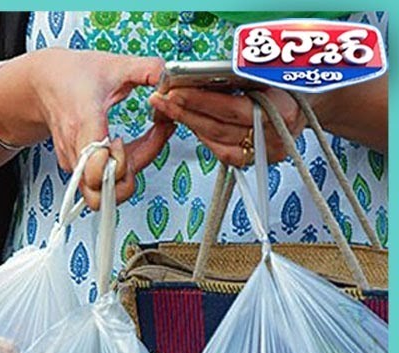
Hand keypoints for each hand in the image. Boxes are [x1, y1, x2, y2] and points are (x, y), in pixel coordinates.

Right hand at [25, 49, 173, 207]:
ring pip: (104, 192)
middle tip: (139, 147)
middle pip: (100, 195)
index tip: (123, 139)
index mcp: (83, 124)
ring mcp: (74, 163)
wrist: (44, 83)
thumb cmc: (73, 76)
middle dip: (126, 177)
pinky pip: (102, 181)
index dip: (117, 162)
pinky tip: (127, 146)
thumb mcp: (116, 64)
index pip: (96, 167)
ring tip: (136, 146)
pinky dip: (119, 169)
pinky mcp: (76, 168)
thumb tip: (173, 78)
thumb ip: (151, 69)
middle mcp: (75, 151)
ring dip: (125, 174)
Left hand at [148, 87, 303, 166]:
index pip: (231, 108)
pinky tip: (192, 124)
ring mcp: (267, 152)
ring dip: (190, 124)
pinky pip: (224, 153)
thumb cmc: (289, 82)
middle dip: (185, 112)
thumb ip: (243, 77)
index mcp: (282, 111)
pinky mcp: (258, 161)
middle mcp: (275, 136)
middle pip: (220, 127)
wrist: (312, 102)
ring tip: (169, 109)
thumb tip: (201, 76)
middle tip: (161, 100)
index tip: (175, 91)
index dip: (200, 101)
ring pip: (218, 141)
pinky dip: (205, 138)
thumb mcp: (272, 72)